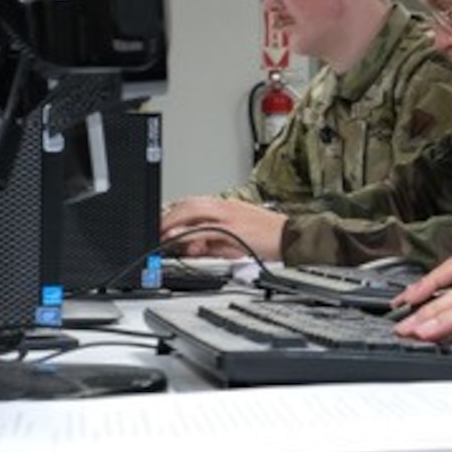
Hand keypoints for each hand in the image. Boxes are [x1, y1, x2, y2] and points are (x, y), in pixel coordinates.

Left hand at [160, 196, 285, 260]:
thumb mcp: (237, 238)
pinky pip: (206, 228)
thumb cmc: (270, 237)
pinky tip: (181, 240)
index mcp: (228, 206)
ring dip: (175, 222)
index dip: (175, 213)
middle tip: (158, 229)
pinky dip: (190, 234)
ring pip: (194, 210)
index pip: (195, 203)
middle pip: (190, 203)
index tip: (163, 224)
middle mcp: (227, 207)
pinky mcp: (234, 229)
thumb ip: (214, 242)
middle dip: (170, 216)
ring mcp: (230, 216)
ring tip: (163, 234)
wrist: (293, 237)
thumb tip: (193, 247)